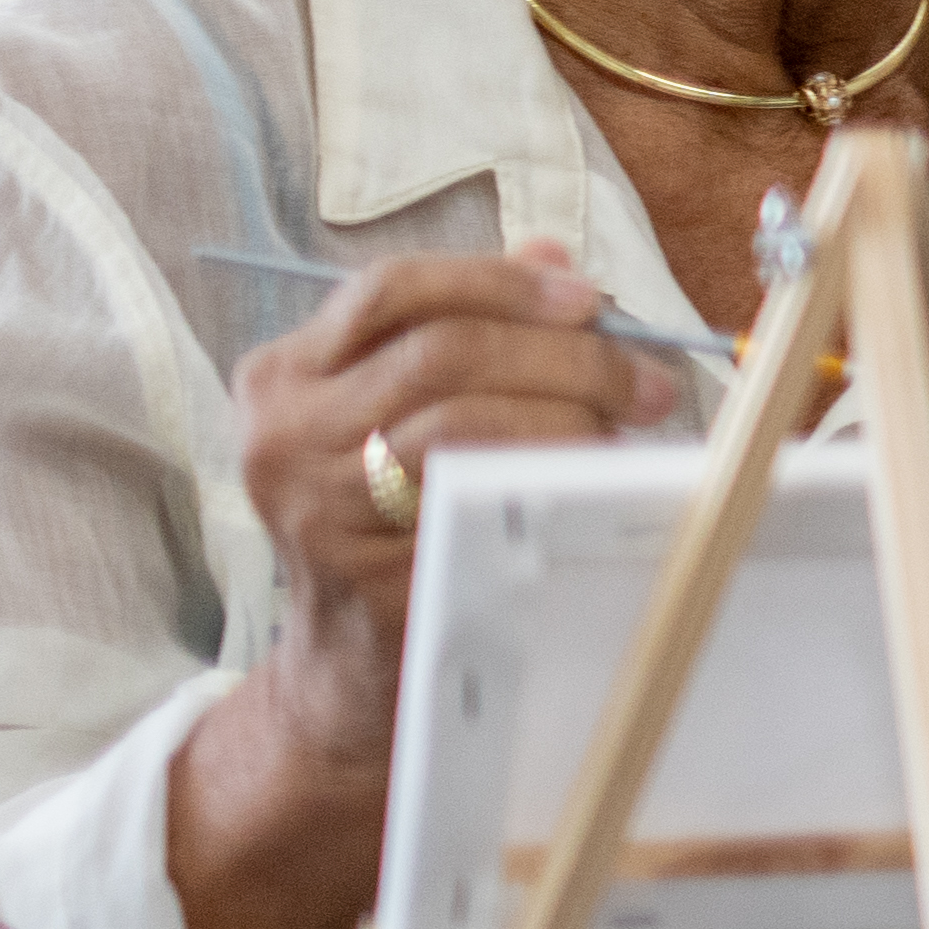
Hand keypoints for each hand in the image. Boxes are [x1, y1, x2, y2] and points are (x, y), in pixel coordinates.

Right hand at [174, 252, 696, 928]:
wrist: (356, 674)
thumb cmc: (400, 531)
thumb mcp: (413, 418)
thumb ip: (471, 334)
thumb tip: (552, 254)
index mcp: (284, 375)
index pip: (392, 290)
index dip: (500, 283)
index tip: (590, 298)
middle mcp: (281, 431)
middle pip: (443, 348)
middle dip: (565, 354)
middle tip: (647, 382)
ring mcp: (313, 502)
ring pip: (462, 415)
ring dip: (568, 413)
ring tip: (625, 430)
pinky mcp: (361, 566)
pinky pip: (475, 496)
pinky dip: (546, 474)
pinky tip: (588, 481)